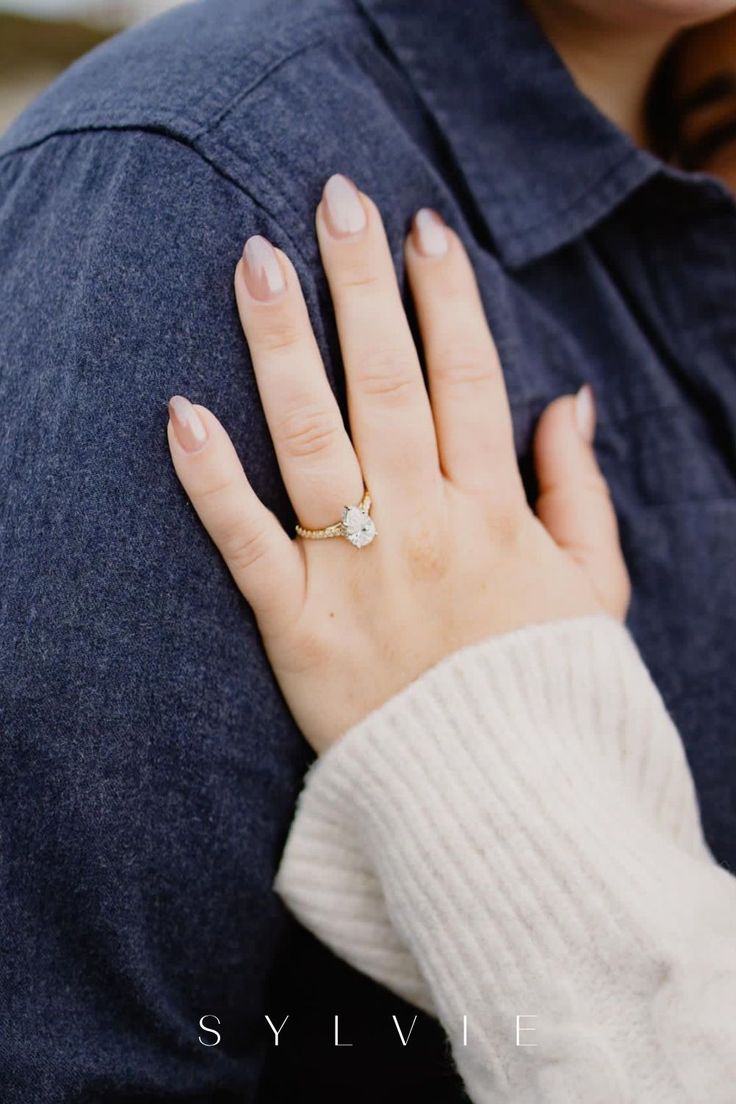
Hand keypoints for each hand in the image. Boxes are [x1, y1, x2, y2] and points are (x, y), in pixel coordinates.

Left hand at [166, 175, 628, 753]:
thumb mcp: (593, 590)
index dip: (446, 297)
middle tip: (334, 198)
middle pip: (389, 383)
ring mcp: (355, 574)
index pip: (469, 378)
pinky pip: (247, 544)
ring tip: (255, 261)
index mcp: (493, 514)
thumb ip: (577, 491)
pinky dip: (210, 481)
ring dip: (284, 345)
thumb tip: (570, 401)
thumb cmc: (547, 690)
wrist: (504, 807)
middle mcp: (423, 526)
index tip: (423, 228)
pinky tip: (179, 412)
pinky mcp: (296, 629)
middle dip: (362, 284)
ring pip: (314, 439)